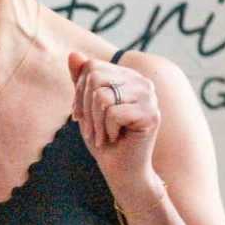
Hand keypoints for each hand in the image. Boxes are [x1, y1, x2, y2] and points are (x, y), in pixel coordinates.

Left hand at [67, 51, 162, 184]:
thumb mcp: (86, 107)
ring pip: (101, 96)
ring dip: (95, 122)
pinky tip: (117, 138)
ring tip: (104, 135)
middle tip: (93, 129)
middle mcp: (142, 81)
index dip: (79, 92)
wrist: (121, 171)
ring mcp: (149, 97)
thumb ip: (81, 80)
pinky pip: (112, 113)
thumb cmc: (104, 139)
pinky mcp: (151, 114)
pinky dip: (107, 130)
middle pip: (95, 77)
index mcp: (128, 76)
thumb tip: (73, 54)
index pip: (92, 67)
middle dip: (85, 107)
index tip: (82, 115)